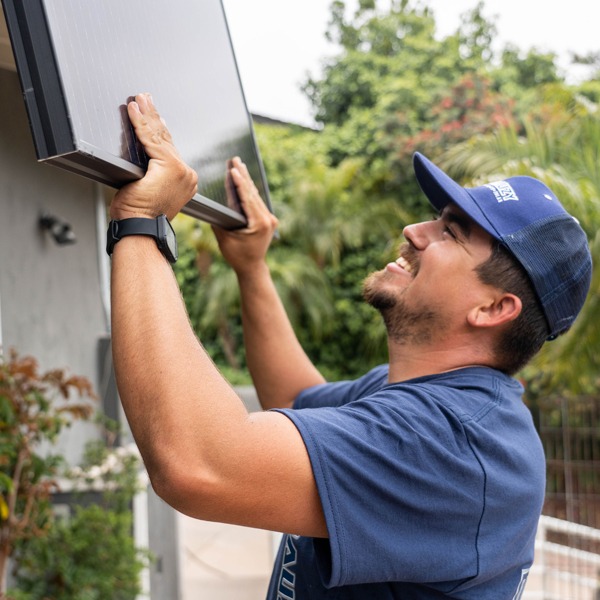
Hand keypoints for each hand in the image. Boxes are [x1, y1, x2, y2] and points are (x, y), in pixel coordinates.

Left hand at [110, 94, 197, 220]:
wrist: (140, 228)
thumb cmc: (140, 217)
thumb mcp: (149, 190)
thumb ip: (153, 174)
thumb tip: (144, 160)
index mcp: (185, 180)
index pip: (168, 148)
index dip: (158, 129)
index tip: (151, 113)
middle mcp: (187, 174)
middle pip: (166, 139)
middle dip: (154, 116)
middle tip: (145, 98)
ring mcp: (180, 171)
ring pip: (159, 137)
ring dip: (147, 115)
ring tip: (139, 98)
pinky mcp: (168, 167)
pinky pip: (150, 140)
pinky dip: (140, 123)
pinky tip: (133, 109)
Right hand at [212, 157, 278, 273]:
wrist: (252, 267)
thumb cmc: (237, 256)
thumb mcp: (224, 239)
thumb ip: (220, 221)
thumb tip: (213, 205)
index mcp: (260, 223)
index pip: (248, 198)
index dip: (240, 182)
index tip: (234, 169)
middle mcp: (268, 219)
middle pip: (253, 193)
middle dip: (243, 175)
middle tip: (236, 159)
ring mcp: (270, 219)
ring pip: (256, 196)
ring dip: (246, 180)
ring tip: (239, 165)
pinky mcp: (268, 219)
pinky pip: (257, 202)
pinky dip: (249, 191)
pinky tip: (244, 179)